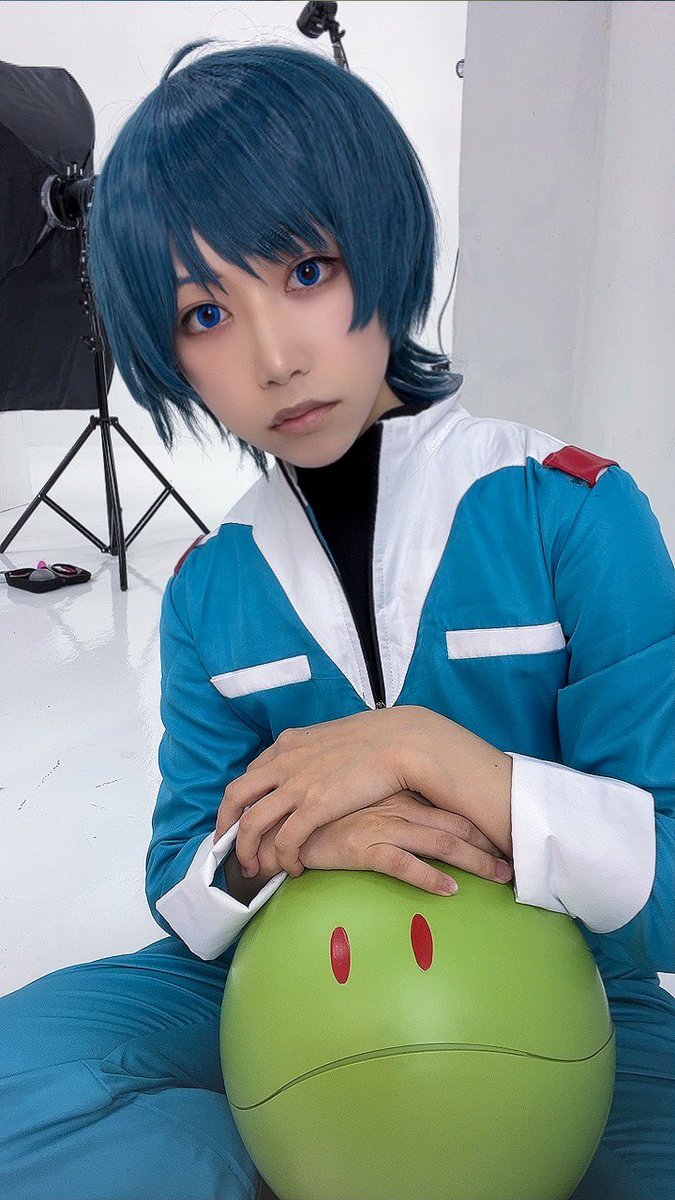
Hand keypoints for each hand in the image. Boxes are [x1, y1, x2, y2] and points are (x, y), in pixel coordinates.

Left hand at [214, 708, 420, 878]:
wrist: (402, 741)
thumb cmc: (377, 741)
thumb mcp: (332, 739)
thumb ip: (314, 754)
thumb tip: (312, 766)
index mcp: (289, 744)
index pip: (249, 775)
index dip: (240, 802)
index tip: (240, 819)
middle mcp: (284, 762)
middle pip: (235, 796)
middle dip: (227, 826)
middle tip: (229, 847)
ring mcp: (296, 784)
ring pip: (251, 823)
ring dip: (247, 850)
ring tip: (255, 868)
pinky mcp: (315, 806)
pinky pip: (284, 840)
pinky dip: (283, 858)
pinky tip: (293, 868)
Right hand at [244, 790, 512, 896]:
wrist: (283, 827)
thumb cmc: (324, 821)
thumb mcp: (362, 807)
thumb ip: (389, 809)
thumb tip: (418, 826)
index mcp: (396, 794)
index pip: (447, 807)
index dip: (477, 823)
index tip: (504, 840)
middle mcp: (393, 806)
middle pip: (452, 824)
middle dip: (487, 845)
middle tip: (513, 865)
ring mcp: (380, 825)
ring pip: (438, 842)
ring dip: (473, 861)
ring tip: (499, 877)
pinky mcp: (362, 846)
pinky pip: (403, 863)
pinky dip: (429, 877)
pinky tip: (450, 890)